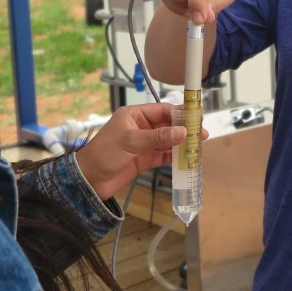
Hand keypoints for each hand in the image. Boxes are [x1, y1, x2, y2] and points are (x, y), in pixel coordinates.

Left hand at [74, 103, 205, 200]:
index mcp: (135, 115)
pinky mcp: (145, 159)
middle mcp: (141, 127)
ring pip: (167, 141)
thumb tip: (183, 132)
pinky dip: (175, 157)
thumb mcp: (131, 142)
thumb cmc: (105, 154)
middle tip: (202, 134)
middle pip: (168, 125)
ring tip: (198, 146)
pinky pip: (163, 155)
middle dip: (184, 130)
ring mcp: (144, 144)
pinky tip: (186, 159)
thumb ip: (158, 137)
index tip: (196, 118)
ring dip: (182, 144)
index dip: (180, 113)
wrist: (89, 180)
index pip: (162, 110)